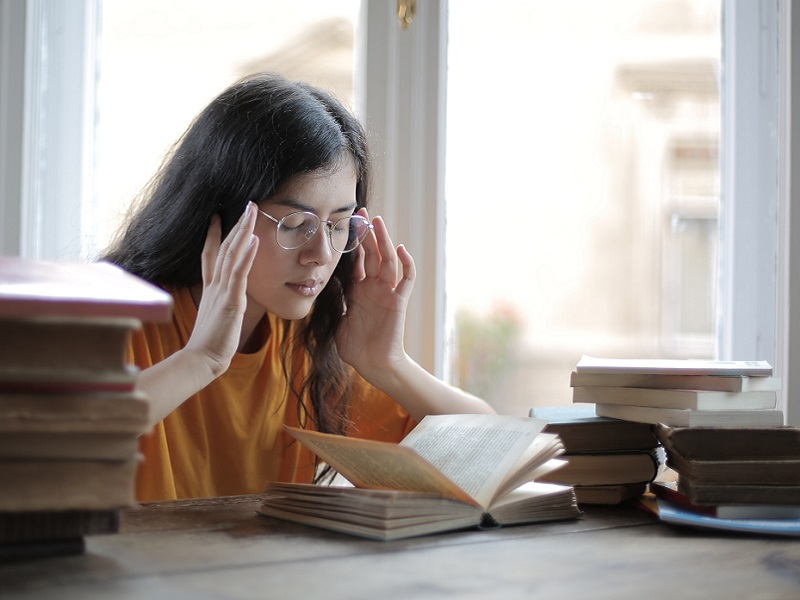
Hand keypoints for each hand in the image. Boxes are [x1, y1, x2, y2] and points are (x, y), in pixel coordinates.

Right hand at [185, 202, 258, 376]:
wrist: (201, 359)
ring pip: (232, 254)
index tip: (217, 216)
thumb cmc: (210, 343)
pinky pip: (239, 274)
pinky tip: (254, 240)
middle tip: (247, 204)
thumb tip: (225, 301)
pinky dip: (246, 256)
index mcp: (211, 288)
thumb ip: (219, 304)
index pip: (211, 255)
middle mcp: (215, 285)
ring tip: (252, 212)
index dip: (214, 235)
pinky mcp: (231, 301)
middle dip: (236, 224)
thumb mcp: (215, 317)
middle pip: (224, 247)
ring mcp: (222, 291)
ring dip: (243, 231)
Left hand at [335, 210, 415, 382]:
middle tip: (362, 212)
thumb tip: (315, 286)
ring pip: (388, 260)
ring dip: (384, 240)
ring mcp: (387, 293)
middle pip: (372, 253)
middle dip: (367, 233)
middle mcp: (374, 287)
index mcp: (358, 289)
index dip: (352, 242)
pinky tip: (401, 249)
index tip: (345, 223)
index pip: (356, 259)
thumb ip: (331, 301)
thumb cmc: (355, 346)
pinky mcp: (399, 302)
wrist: (372, 364)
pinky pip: (406, 280)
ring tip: (378, 222)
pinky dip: (406, 264)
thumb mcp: (335, 319)